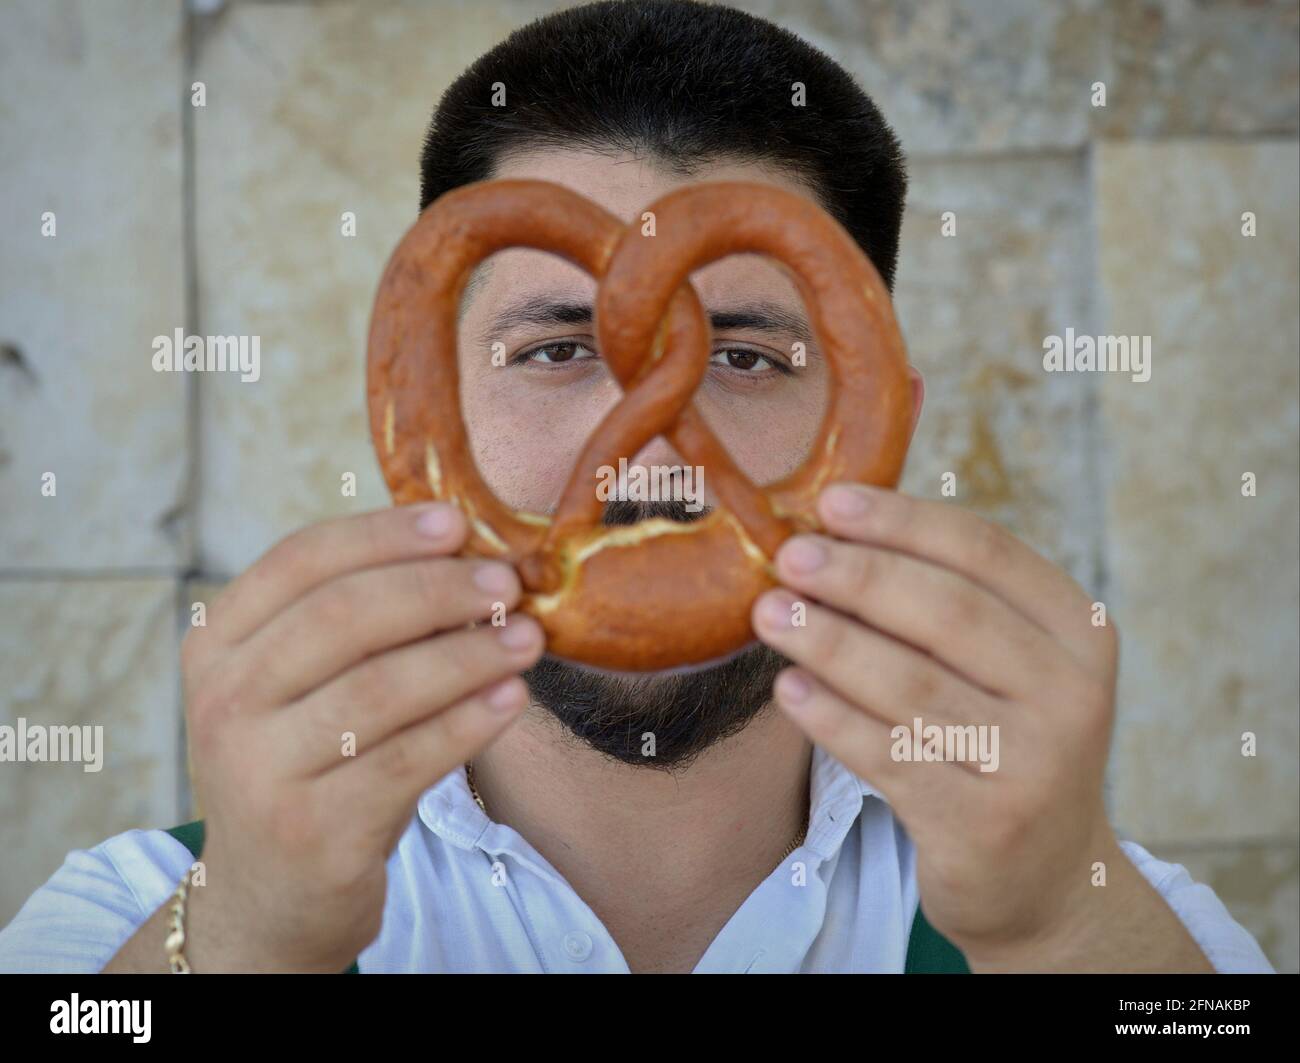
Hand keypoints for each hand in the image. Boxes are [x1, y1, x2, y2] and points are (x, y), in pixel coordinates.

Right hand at [177, 502, 543, 971]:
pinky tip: (511, 698)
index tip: (456, 523)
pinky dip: (469, 723)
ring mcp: (260, 770)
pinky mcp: (312, 830)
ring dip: (467, 655)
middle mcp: (224, 703)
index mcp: (216, 645)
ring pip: (381, 688)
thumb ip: (357, 622)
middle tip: (505, 585)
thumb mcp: (299, 686)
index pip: (300, 561)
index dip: (383, 534)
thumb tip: (468, 558)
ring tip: (527, 638)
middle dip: (437, 591)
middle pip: (342, 617)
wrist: (272, 893)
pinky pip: (408, 760)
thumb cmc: (307, 762)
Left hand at [753, 483, 1210, 971]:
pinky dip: (831, 718)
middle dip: (858, 576)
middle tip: (788, 555)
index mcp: (1081, 632)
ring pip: (910, 684)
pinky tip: (788, 690)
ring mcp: (1031, 765)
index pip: (987, 553)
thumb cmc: (1005, 741)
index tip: (832, 501)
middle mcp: (1070, 695)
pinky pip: (889, 755)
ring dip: (829, 642)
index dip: (904, 521)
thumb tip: (833, 533)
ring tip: (770, 614)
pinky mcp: (982, 825)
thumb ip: (948, 603)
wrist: (1047, 877)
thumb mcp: (1011, 667)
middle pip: (948, 613)